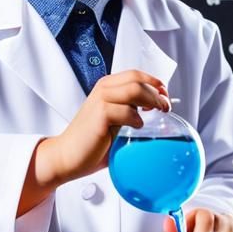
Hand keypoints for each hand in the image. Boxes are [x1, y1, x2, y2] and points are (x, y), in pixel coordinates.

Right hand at [36, 70, 168, 186]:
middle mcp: (104, 90)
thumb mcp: (114, 120)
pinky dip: (137, 119)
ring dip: (152, 101)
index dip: (155, 82)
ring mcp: (101, 100)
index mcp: (107, 87)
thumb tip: (157, 110)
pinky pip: (127, 111)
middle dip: (157, 92)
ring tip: (158, 113)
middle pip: (138, 79)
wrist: (66, 156)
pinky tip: (137, 127)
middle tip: (166, 107)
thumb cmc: (91, 142)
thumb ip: (130, 111)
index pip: (136, 74)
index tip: (165, 95)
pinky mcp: (100, 114)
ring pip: (135, 90)